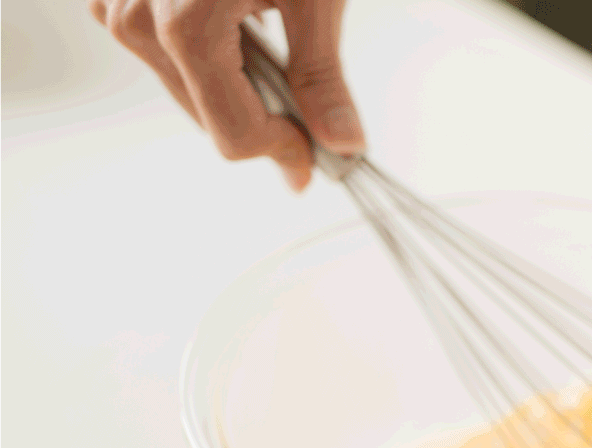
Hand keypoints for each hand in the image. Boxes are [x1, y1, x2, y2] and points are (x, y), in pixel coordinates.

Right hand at [89, 0, 363, 190]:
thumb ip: (321, 75)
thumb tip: (342, 143)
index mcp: (185, 28)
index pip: (235, 136)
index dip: (285, 154)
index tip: (320, 158)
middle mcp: (138, 21)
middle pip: (209, 120)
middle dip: (264, 126)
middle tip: (313, 117)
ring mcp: (118, 7)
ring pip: (186, 92)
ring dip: (233, 91)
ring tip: (271, 45)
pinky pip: (165, 55)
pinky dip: (206, 61)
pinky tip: (238, 29)